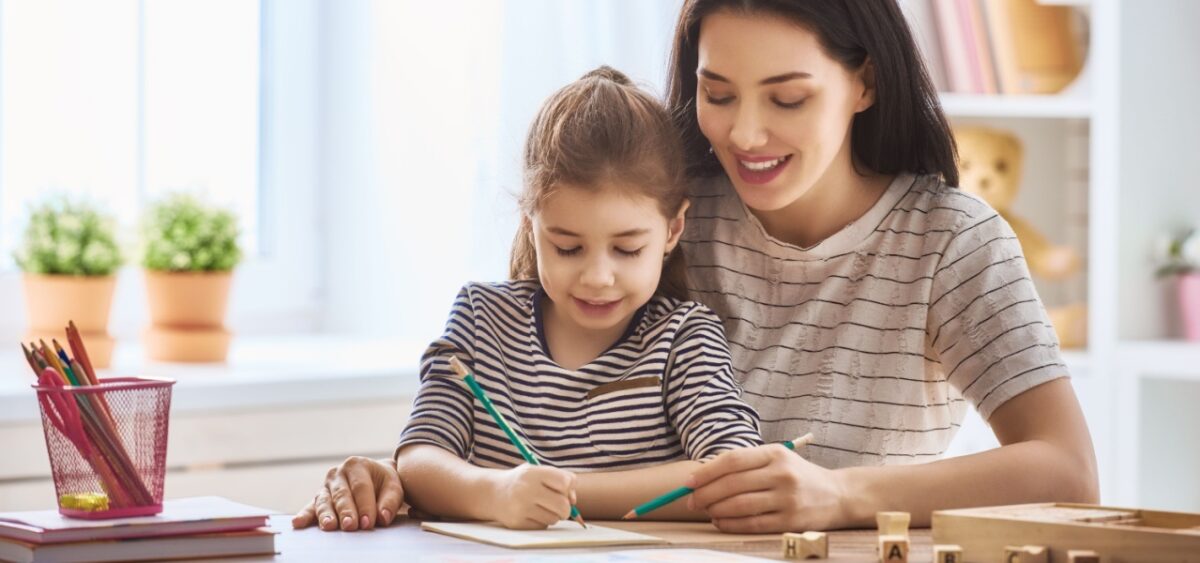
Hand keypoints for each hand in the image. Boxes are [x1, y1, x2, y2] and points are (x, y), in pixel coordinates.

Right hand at [291, 456, 403, 530]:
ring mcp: (326, 486)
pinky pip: (310, 507)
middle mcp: (338, 473)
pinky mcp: (318, 498)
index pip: (361, 487)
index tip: (369, 523)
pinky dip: (304, 515)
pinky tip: (297, 523)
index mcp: (357, 465)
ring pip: (324, 501)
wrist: (373, 477)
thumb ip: (390, 501)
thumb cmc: (384, 483)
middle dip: (346, 512)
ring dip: (326, 515)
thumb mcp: (393, 486)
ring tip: (329, 526)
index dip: (365, 506)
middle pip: (341, 495)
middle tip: (351, 526)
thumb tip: (382, 518)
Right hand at [489, 464, 576, 529]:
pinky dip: (542, 521)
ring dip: (553, 515)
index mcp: (533, 473)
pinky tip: (531, 513)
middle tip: (560, 506)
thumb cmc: (523, 481)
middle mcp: (526, 489)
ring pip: (554, 518)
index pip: (565, 482)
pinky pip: (543, 526)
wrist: (493, 493)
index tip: (562, 489)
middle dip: (566, 508)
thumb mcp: (538, 472)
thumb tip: (573, 501)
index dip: (568, 487)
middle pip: (563, 505)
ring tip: (541, 507)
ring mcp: (520, 507)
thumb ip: (560, 479)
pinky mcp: (517, 523)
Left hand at [686, 444, 846, 532]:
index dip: (706, 472)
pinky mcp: (791, 521)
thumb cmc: (798, 476)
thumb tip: (704, 475)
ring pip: (739, 505)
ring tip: (707, 512)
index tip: (689, 482)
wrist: (838, 495)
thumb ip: (745, 464)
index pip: (732, 460)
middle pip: (732, 484)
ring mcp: (787, 499)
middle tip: (691, 501)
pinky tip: (721, 523)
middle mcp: (782, 474)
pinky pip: (752, 524)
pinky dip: (731, 525)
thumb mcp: (777, 459)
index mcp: (775, 454)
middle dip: (705, 494)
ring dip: (716, 510)